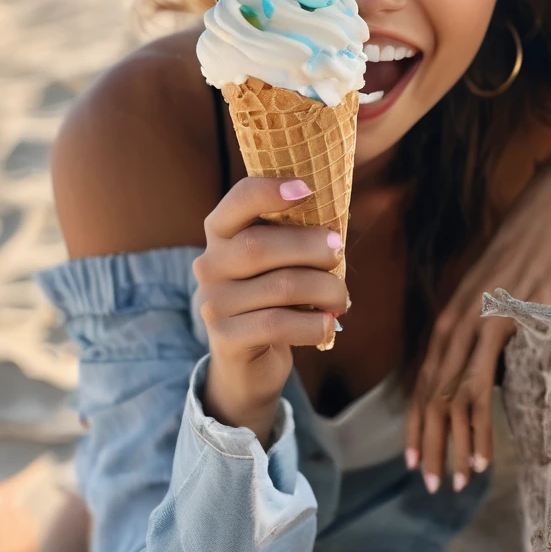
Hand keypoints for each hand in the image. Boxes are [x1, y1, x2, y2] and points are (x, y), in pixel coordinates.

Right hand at [193, 177, 347, 444]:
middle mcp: (210, 264)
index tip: (307, 189)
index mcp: (222, 234)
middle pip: (261, 246)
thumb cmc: (274, 300)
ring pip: (280, 287)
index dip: (269, 190)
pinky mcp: (225, 338)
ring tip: (340, 298)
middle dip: (311, 247)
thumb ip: (295, 240)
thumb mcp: (279, 264)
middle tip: (339, 253)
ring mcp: (214, 302)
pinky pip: (278, 324)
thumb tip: (335, 231)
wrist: (248, 362)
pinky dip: (313, 325)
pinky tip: (328, 326)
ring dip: (324, 290)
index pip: (238, 201)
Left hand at [405, 148, 550, 491]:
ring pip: (449, 396)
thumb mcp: (510, 283)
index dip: (417, 419)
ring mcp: (477, 318)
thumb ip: (496, 318)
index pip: (425, 375)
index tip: (415, 455)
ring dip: (449, 444)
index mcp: (454, 308)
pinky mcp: (504, 320)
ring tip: (450, 483)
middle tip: (427, 483)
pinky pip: (480, 385)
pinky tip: (480, 456)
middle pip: (429, 392)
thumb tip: (498, 355)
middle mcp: (456, 316)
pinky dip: (475, 425)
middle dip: (427, 442)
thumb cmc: (541, 239)